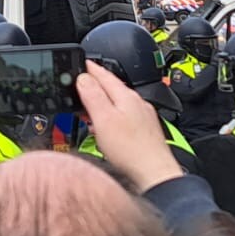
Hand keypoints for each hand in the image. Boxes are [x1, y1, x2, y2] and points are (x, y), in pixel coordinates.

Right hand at [75, 62, 182, 192]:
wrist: (154, 173)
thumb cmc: (132, 150)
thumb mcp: (104, 119)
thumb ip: (93, 96)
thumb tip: (84, 77)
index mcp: (126, 96)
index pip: (104, 74)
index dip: (90, 68)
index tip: (80, 62)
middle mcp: (137, 103)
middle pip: (112, 88)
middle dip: (95, 86)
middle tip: (80, 85)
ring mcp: (143, 117)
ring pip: (119, 102)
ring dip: (103, 103)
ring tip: (90, 108)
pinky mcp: (145, 131)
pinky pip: (125, 116)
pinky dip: (113, 117)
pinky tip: (108, 128)